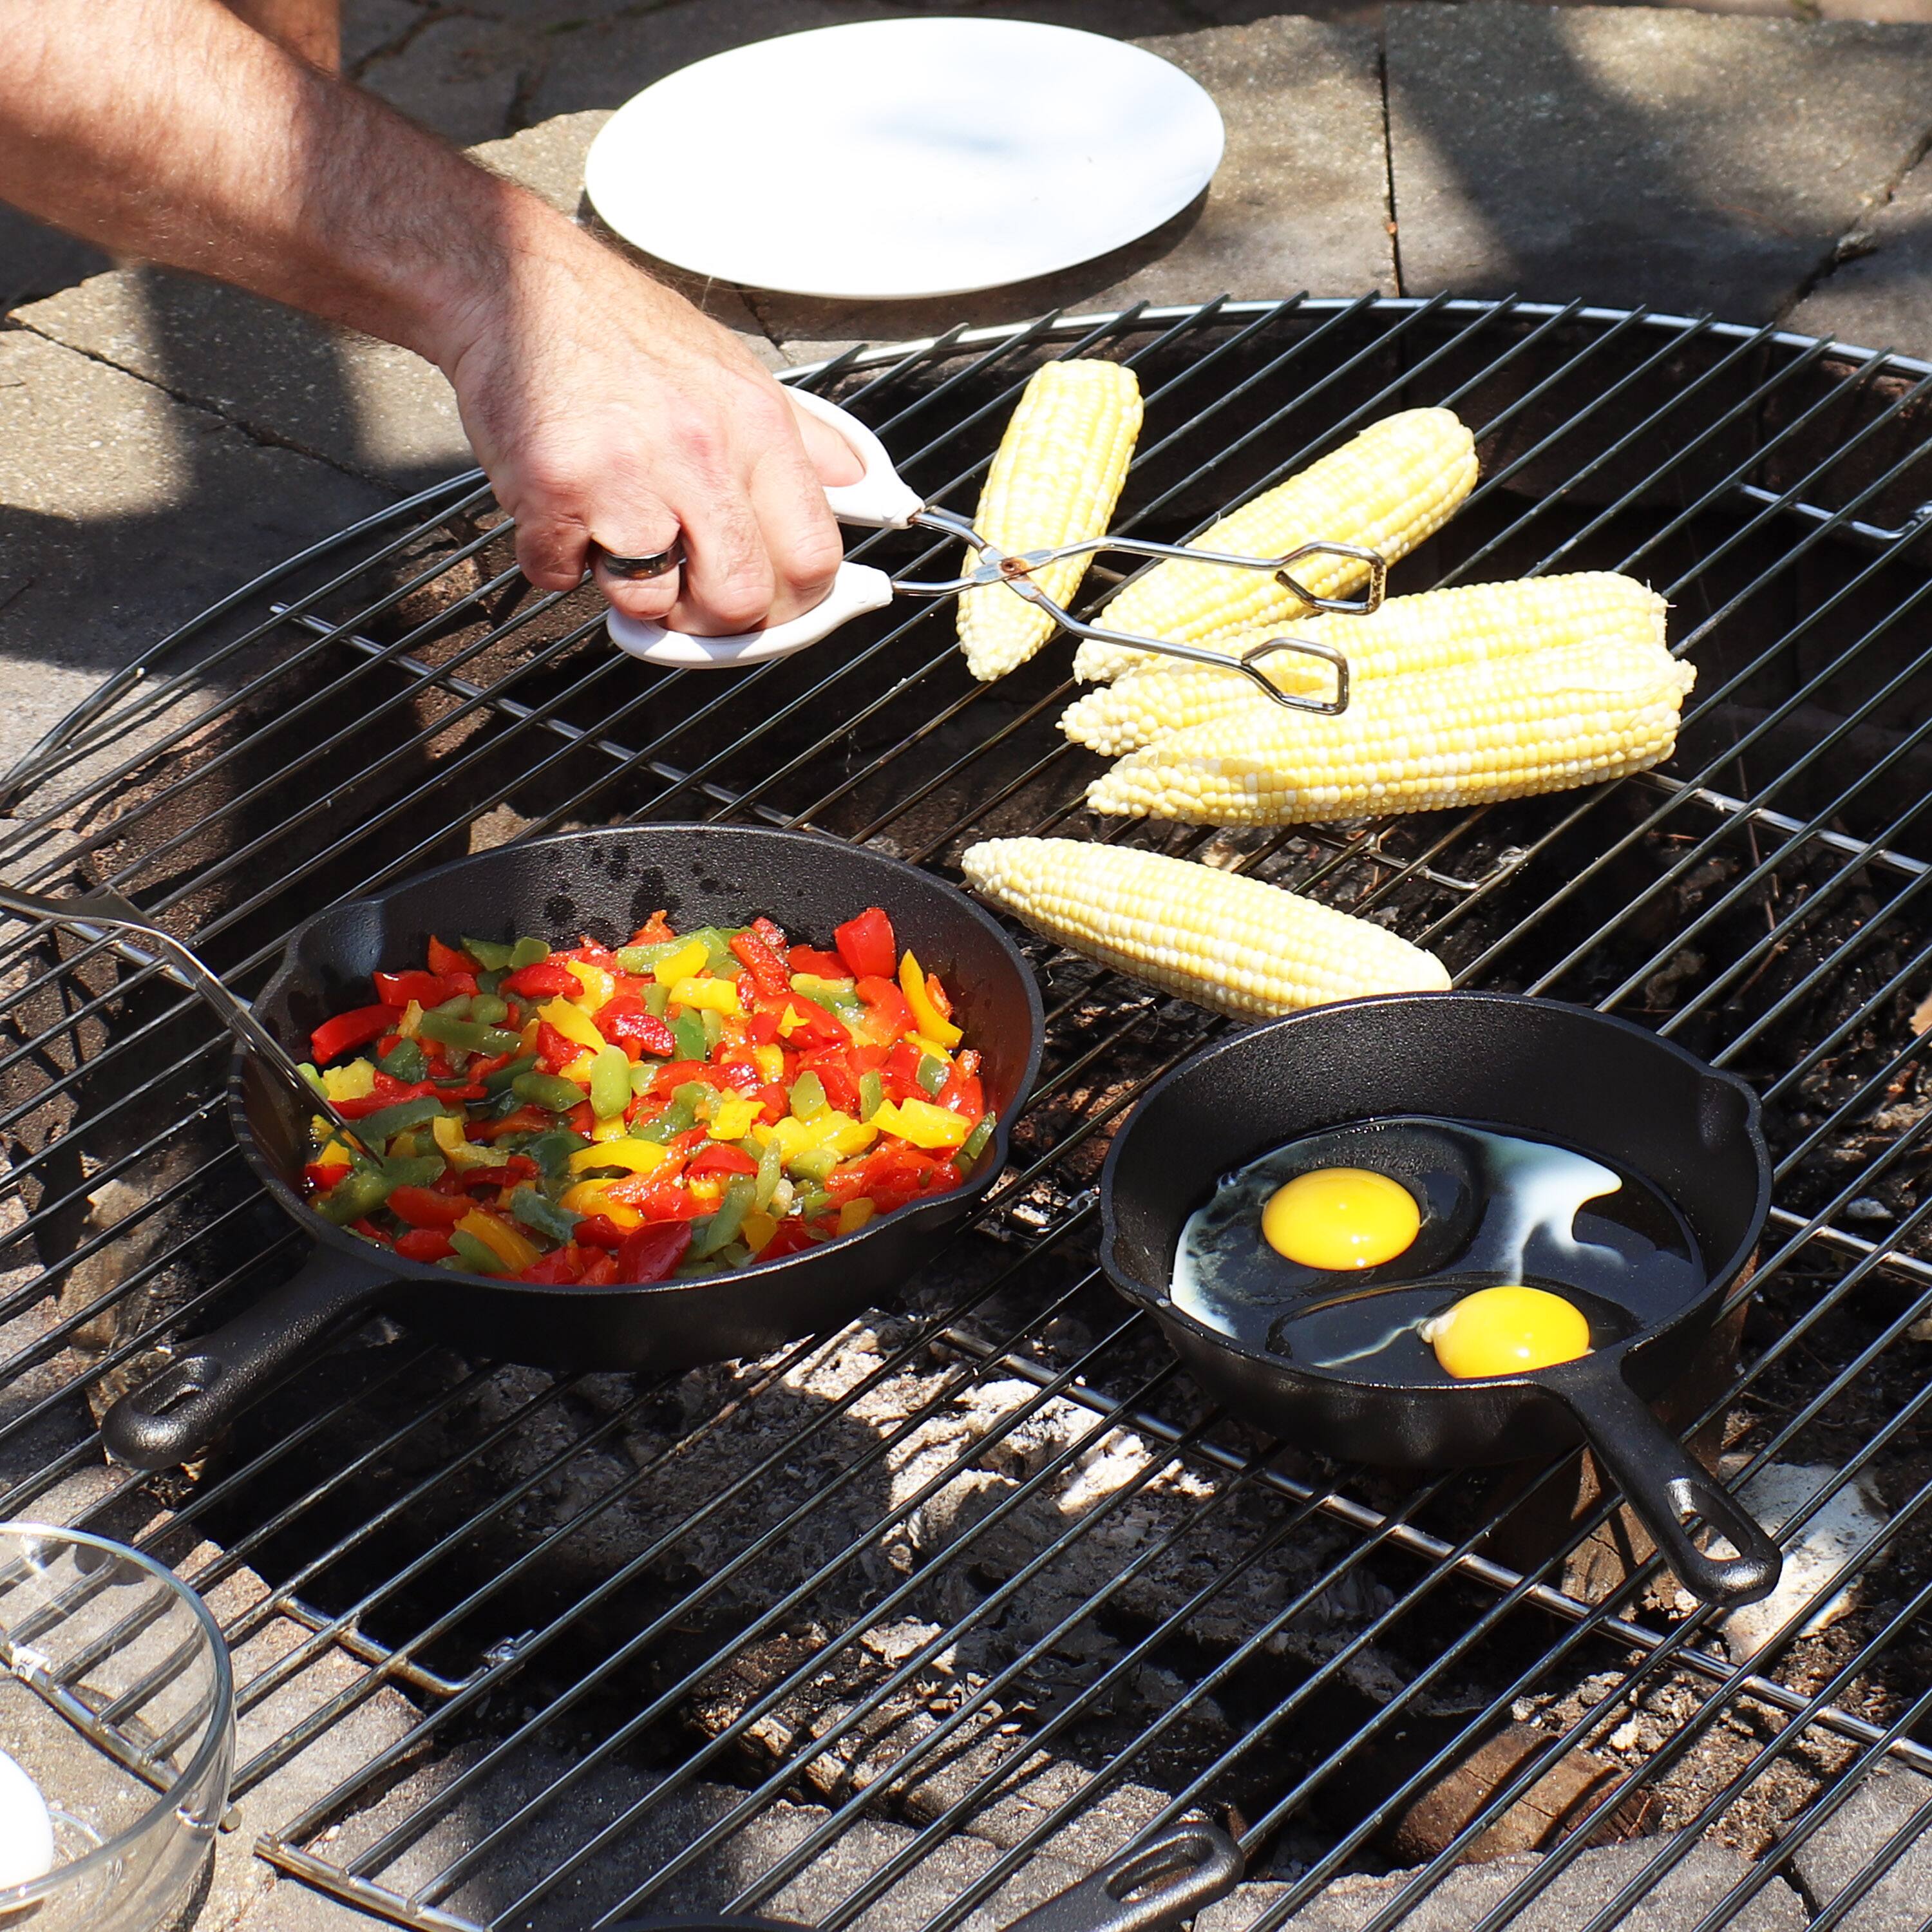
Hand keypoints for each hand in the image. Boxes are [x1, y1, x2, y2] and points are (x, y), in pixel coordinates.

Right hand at [439, 210, 861, 634]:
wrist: (512, 283)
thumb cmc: (622, 332)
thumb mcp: (737, 372)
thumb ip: (807, 444)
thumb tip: (871, 494)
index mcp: (757, 426)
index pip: (814, 558)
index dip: (797, 602)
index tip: (772, 606)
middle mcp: (699, 451)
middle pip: (740, 601)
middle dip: (713, 618)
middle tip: (687, 587)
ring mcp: (624, 474)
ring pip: (650, 602)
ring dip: (628, 586)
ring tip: (615, 526)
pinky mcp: (552, 490)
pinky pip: (562, 576)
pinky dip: (556, 557)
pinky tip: (561, 505)